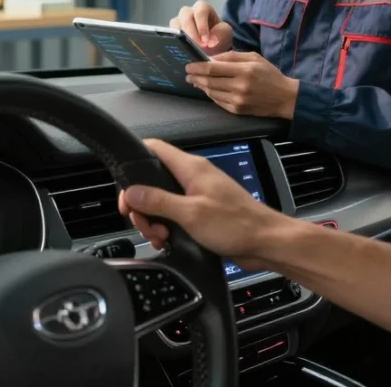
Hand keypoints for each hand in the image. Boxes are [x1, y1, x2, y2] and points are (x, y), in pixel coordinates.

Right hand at [118, 139, 286, 267]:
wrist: (265, 242)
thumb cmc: (236, 224)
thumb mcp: (190, 213)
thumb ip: (158, 201)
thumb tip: (131, 192)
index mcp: (191, 168)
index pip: (154, 148)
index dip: (133, 163)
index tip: (125, 189)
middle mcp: (193, 177)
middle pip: (152, 181)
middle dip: (142, 204)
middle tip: (144, 223)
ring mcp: (197, 194)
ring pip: (161, 201)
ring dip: (154, 220)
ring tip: (161, 236)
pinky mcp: (201, 212)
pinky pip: (174, 215)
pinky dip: (167, 227)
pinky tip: (169, 241)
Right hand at [170, 0, 232, 54]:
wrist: (213, 45)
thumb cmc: (218, 35)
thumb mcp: (225, 33)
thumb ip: (220, 34)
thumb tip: (210, 41)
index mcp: (203, 8)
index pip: (200, 12)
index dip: (202, 26)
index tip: (206, 41)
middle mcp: (189, 12)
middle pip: (185, 16)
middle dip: (192, 33)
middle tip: (198, 47)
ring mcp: (179, 21)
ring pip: (175, 24)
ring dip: (181, 37)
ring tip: (189, 50)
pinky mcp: (172, 32)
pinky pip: (169, 34)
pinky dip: (175, 42)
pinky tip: (181, 52)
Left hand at [186, 52, 298, 118]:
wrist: (284, 98)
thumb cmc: (269, 75)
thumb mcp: (254, 58)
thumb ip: (232, 56)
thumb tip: (211, 58)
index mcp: (244, 70)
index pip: (213, 68)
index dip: (198, 67)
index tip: (189, 66)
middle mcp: (240, 86)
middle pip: (209, 81)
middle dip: (196, 77)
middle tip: (188, 74)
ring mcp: (238, 100)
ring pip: (211, 92)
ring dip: (201, 86)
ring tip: (195, 81)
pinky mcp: (237, 110)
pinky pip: (218, 101)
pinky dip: (211, 95)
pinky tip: (208, 89)